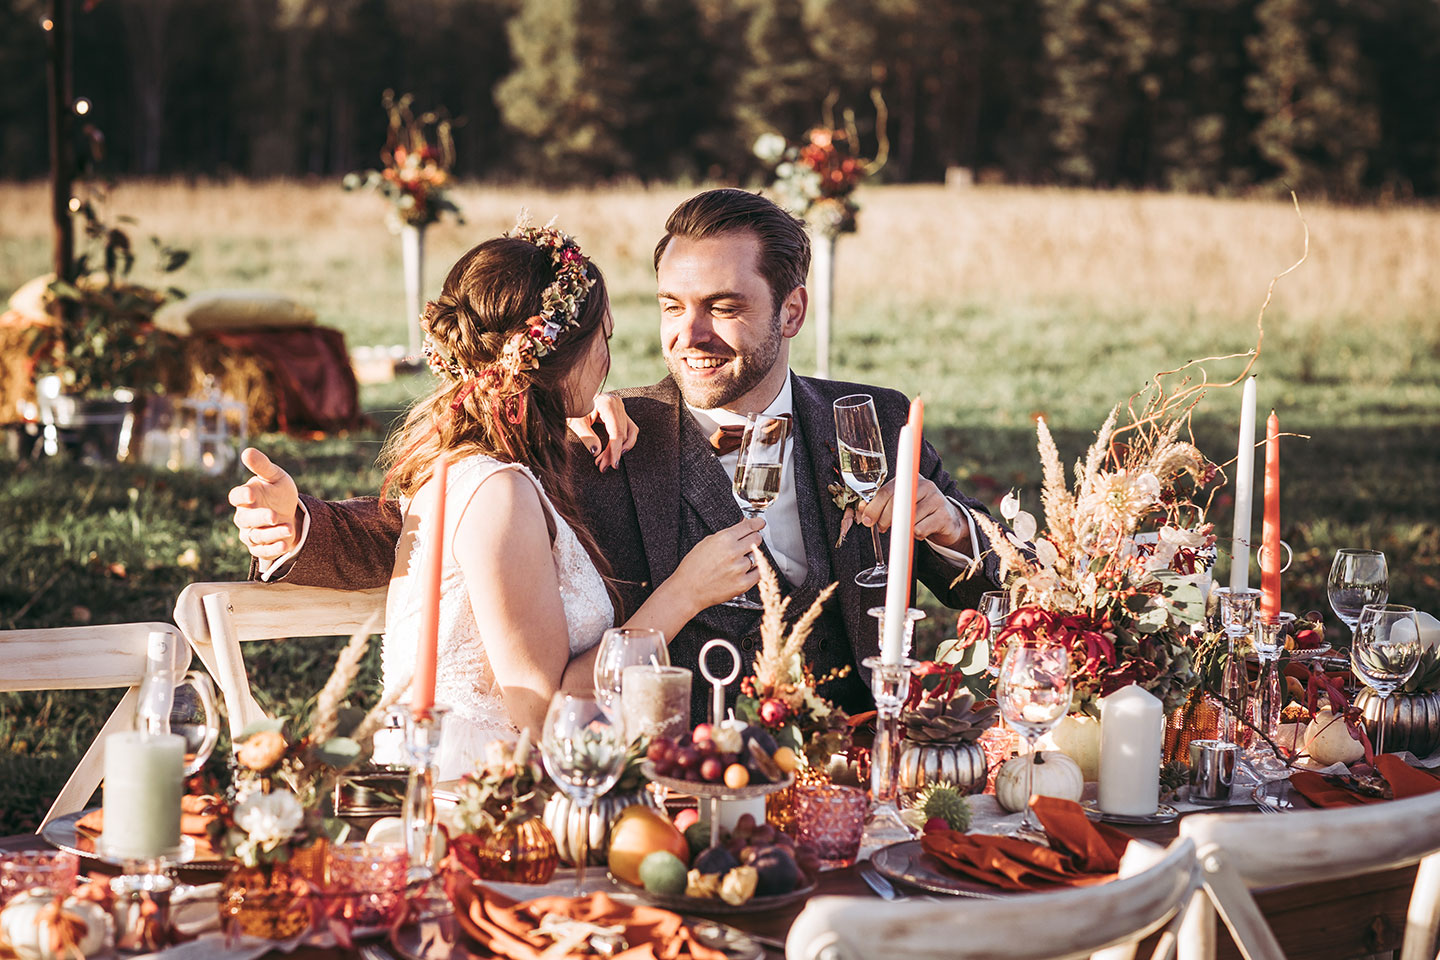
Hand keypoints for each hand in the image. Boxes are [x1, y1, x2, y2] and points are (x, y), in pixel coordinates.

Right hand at [229, 447, 299, 561]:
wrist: (291, 512)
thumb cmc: (278, 491)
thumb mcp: (275, 477)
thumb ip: (262, 466)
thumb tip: (247, 451)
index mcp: (245, 497)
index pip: (236, 497)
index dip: (241, 496)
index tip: (251, 494)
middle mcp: (244, 516)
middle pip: (245, 519)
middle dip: (260, 518)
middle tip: (274, 516)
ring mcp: (251, 533)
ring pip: (256, 536)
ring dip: (272, 534)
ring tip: (289, 528)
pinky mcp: (260, 547)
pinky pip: (263, 551)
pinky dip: (273, 549)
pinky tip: (285, 545)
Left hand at [567, 393, 638, 471]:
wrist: (572, 396)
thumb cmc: (573, 408)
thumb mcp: (577, 422)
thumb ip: (587, 437)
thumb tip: (596, 452)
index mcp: (607, 404)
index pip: (617, 431)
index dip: (615, 450)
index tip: (613, 464)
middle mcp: (617, 404)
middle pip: (622, 434)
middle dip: (613, 452)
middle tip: (603, 467)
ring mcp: (620, 407)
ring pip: (628, 433)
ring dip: (620, 449)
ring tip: (609, 462)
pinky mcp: (621, 412)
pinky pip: (629, 429)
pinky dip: (624, 442)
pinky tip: (616, 452)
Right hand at [668, 517, 765, 610]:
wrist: (687, 590)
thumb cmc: (692, 568)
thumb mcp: (706, 543)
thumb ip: (726, 535)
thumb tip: (740, 529)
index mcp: (724, 539)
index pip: (748, 526)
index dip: (757, 523)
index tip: (760, 523)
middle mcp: (734, 552)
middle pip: (757, 539)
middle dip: (754, 539)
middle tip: (749, 543)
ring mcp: (739, 568)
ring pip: (757, 557)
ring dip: (750, 557)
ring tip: (736, 563)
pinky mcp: (743, 584)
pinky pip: (758, 573)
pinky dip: (753, 571)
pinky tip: (744, 571)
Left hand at [856, 478, 970, 549]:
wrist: (947, 520)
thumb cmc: (919, 511)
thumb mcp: (900, 504)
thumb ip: (880, 504)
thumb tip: (862, 509)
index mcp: (910, 479)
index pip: (887, 490)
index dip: (874, 507)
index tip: (867, 520)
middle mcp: (925, 485)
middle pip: (896, 503)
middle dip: (883, 519)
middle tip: (881, 528)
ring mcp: (936, 499)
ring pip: (907, 518)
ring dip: (900, 529)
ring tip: (904, 529)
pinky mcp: (943, 516)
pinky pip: (919, 529)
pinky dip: (915, 535)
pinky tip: (920, 531)